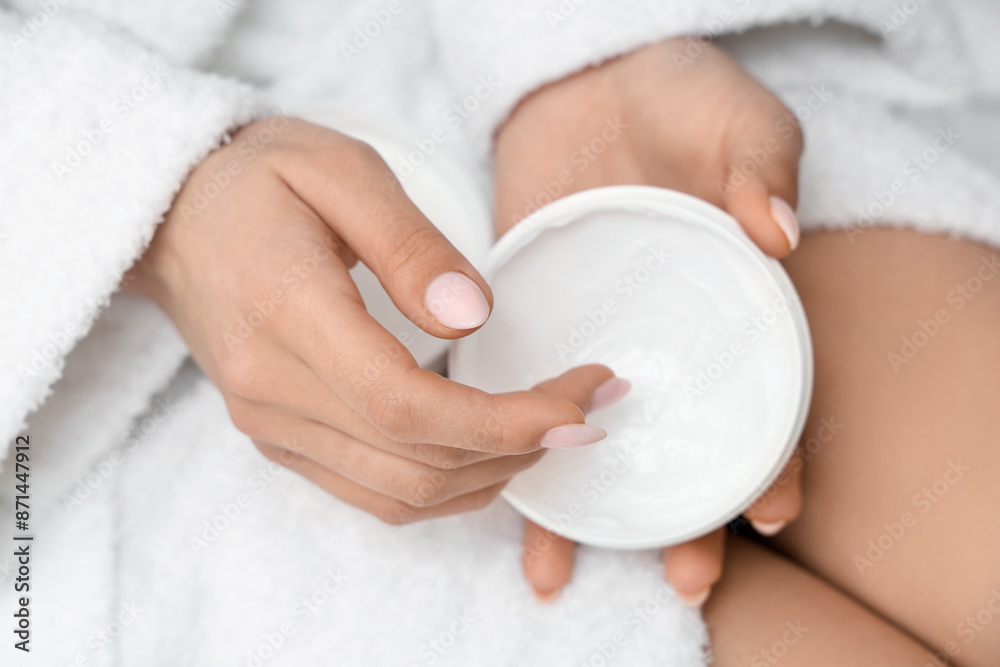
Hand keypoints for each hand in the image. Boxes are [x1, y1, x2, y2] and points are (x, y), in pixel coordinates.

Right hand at [128, 117, 619, 523]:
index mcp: (287, 318)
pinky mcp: (280, 438)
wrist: (171, 218)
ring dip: (490, 475)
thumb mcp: (340, 171)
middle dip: (519, 447)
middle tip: (587, 405)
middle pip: (417, 464)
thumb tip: (472, 318)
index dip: (507, 421)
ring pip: (401, 495)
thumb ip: (410, 245)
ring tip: (551, 429)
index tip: (580, 401)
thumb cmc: (257, 180)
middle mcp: (273, 392)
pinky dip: (445, 486)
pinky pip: (373, 494)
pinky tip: (489, 452)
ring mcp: (271, 426)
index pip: (410, 408)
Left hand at [494, 39, 804, 603]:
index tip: (766, 512)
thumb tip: (778, 235)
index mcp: (730, 312)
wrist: (588, 82)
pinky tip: (497, 499)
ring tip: (561, 572)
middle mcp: (665, 344)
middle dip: (684, 517)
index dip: (771, 460)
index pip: (761, 401)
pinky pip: (522, 399)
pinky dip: (511, 449)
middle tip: (685, 575)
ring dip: (584, 513)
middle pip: (681, 448)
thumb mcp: (735, 117)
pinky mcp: (532, 329)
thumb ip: (761, 166)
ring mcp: (597, 343)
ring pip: (595, 444)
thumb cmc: (680, 98)